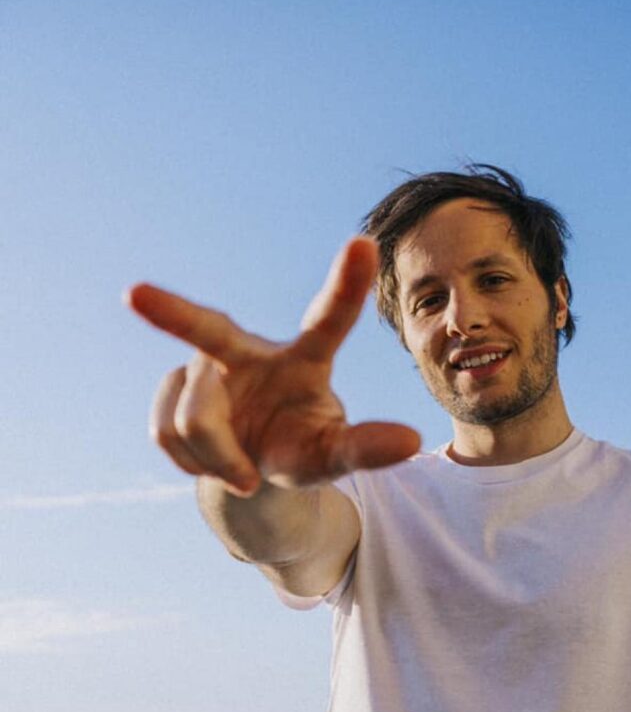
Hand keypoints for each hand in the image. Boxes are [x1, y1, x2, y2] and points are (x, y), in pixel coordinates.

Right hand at [126, 237, 420, 497]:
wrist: (250, 468)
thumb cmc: (302, 449)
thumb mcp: (332, 457)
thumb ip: (366, 448)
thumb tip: (414, 443)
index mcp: (305, 358)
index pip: (329, 319)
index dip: (347, 284)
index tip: (364, 243)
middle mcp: (249, 350)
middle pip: (210, 330)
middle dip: (171, 311)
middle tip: (134, 294)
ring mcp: (203, 367)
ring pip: (193, 419)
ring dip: (218, 459)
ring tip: (243, 469)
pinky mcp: (168, 387)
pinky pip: (167, 433)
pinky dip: (193, 464)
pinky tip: (210, 460)